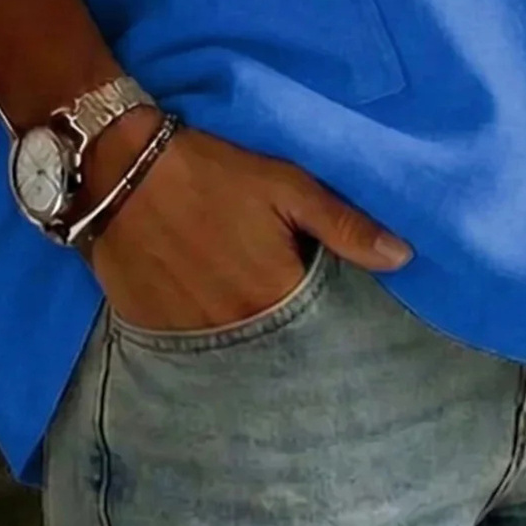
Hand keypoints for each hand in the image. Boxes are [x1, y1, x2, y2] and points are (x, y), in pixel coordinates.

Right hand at [78, 110, 414, 333]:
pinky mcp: (155, 333)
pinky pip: (194, 352)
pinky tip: (212, 313)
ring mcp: (191, 339)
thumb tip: (404, 258)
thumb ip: (344, 225)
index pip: (320, 328)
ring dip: (249, 338)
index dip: (329, 317)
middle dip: (291, 334)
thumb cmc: (213, 172)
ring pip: (236, 354)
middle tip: (291, 307)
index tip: (335, 307)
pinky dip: (208, 338)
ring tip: (250, 310)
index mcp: (275, 295)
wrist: (121, 170)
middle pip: (278, 347)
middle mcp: (235, 331)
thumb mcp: (286, 185)